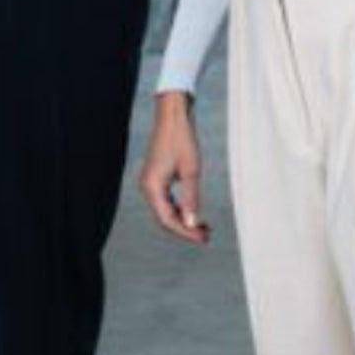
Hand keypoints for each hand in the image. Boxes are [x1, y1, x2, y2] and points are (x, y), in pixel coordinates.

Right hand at [139, 92, 212, 244]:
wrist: (173, 117)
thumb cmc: (182, 140)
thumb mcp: (191, 171)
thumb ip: (191, 199)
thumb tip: (193, 223)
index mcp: (152, 187)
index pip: (167, 220)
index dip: (186, 232)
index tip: (203, 238)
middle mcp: (147, 187)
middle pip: (164, 219)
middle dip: (185, 229)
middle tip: (206, 236)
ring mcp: (149, 183)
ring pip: (164, 211)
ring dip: (182, 220)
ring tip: (203, 227)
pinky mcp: (155, 178)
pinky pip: (164, 201)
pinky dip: (178, 209)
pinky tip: (192, 213)